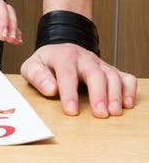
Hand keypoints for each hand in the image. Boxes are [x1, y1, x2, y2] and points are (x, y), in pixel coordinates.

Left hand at [21, 44, 136, 116]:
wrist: (62, 48)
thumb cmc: (47, 62)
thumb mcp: (33, 66)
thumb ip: (37, 76)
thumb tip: (50, 89)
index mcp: (63, 56)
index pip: (67, 73)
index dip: (69, 92)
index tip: (71, 111)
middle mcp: (84, 58)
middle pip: (95, 73)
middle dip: (99, 94)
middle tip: (100, 114)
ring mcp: (99, 64)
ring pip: (112, 75)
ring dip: (115, 94)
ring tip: (114, 112)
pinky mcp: (110, 71)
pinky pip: (125, 77)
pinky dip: (129, 89)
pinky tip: (127, 104)